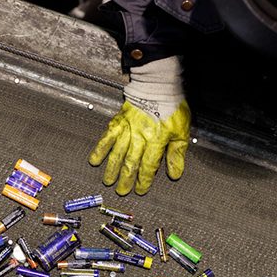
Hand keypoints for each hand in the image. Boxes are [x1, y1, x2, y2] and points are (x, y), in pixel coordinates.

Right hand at [88, 57, 189, 195]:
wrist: (157, 85)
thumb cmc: (171, 106)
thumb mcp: (181, 131)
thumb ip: (177, 153)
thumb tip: (174, 174)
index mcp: (157, 140)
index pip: (148, 165)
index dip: (144, 180)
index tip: (140, 190)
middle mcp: (140, 136)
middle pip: (131, 162)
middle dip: (126, 179)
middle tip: (121, 191)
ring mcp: (127, 129)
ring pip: (117, 153)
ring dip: (112, 169)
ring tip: (108, 181)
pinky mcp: (118, 122)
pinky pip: (107, 137)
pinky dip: (100, 149)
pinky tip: (95, 160)